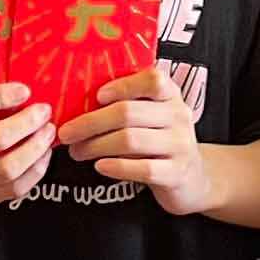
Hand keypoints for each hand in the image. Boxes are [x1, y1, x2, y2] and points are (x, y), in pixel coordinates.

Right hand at [0, 83, 53, 219]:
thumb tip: (19, 92)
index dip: (1, 95)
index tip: (23, 90)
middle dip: (28, 122)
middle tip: (44, 111)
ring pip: (9, 168)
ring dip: (37, 148)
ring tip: (48, 132)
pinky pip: (15, 188)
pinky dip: (36, 171)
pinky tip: (42, 156)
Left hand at [60, 69, 213, 214]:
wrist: (191, 179)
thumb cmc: (159, 142)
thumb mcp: (151, 117)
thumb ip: (127, 105)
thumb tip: (77, 103)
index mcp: (171, 95)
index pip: (152, 79)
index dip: (122, 86)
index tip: (95, 96)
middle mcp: (179, 116)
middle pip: (128, 113)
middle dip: (91, 123)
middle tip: (67, 133)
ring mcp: (180, 145)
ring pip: (131, 140)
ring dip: (96, 146)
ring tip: (77, 151)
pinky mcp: (177, 173)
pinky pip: (143, 168)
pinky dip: (117, 167)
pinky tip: (100, 166)